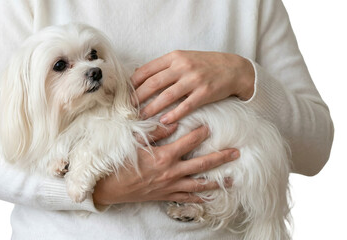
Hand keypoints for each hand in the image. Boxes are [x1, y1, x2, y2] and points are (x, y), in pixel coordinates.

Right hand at [92, 125, 239, 205]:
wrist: (111, 188)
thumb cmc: (121, 164)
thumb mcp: (134, 143)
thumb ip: (154, 133)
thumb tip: (172, 124)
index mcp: (164, 156)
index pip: (188, 141)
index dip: (201, 133)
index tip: (211, 126)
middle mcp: (172, 172)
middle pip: (202, 164)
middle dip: (221, 158)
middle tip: (236, 153)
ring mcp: (171, 186)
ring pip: (200, 184)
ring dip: (217, 180)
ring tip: (231, 178)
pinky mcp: (167, 196)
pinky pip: (188, 198)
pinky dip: (200, 197)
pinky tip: (210, 197)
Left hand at [131, 50, 254, 123]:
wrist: (234, 69)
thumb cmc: (206, 64)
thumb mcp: (184, 58)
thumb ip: (164, 66)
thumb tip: (139, 74)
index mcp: (174, 57)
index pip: (147, 70)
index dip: (133, 83)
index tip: (125, 94)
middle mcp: (182, 66)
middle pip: (153, 83)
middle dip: (138, 98)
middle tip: (128, 109)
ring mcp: (194, 80)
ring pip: (166, 96)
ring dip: (151, 109)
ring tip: (142, 118)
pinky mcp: (205, 93)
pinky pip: (185, 106)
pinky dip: (173, 114)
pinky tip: (164, 121)